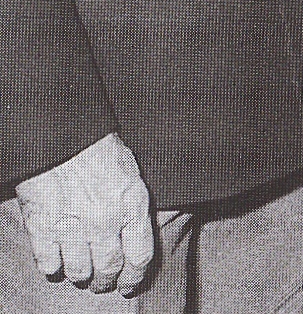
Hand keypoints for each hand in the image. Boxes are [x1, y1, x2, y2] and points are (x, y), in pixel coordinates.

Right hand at [14, 132, 153, 295]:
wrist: (64, 138)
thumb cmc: (101, 152)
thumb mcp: (133, 177)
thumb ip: (134, 209)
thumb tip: (136, 238)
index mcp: (131, 206)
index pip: (139, 258)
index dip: (135, 278)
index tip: (130, 284)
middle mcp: (104, 222)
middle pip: (108, 270)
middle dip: (107, 282)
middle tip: (104, 283)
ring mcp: (71, 227)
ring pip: (79, 273)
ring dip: (82, 277)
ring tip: (83, 275)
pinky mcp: (42, 229)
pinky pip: (49, 265)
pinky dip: (54, 269)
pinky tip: (58, 263)